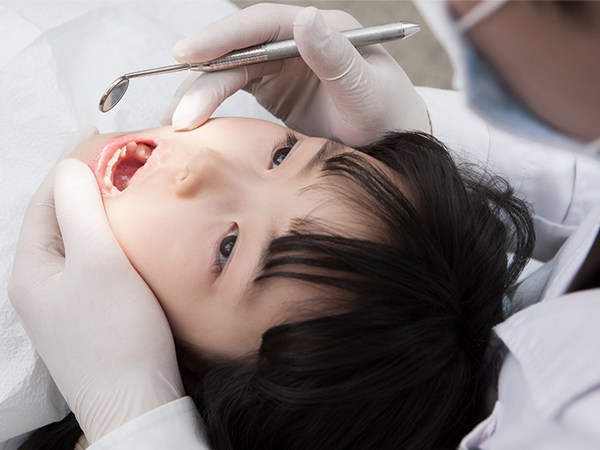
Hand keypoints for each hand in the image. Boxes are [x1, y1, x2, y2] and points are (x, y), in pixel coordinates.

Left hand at [8, 128, 183, 442]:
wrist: (136, 402)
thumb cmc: (116, 333)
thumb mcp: (97, 262)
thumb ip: (80, 208)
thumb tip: (72, 166)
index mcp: (30, 267)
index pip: (47, 199)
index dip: (74, 166)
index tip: (106, 140)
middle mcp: (41, 283)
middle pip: (62, 219)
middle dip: (90, 187)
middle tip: (125, 163)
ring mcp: (65, 301)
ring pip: (82, 241)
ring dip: (104, 213)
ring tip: (133, 192)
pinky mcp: (92, 314)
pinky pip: (98, 263)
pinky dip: (115, 240)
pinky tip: (137, 236)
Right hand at [162, 4, 429, 146]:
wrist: (392, 147)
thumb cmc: (388, 119)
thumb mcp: (367, 92)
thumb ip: (337, 59)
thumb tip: (304, 17)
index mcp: (323, 30)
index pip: (264, 25)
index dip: (223, 36)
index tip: (187, 53)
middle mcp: (298, 42)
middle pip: (239, 51)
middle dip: (205, 79)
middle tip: (180, 115)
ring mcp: (283, 65)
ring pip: (230, 72)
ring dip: (201, 96)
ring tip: (177, 126)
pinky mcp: (274, 89)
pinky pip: (234, 92)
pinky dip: (212, 107)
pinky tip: (193, 127)